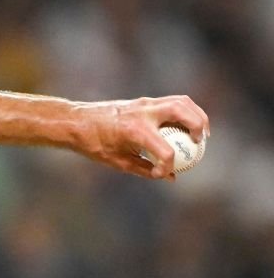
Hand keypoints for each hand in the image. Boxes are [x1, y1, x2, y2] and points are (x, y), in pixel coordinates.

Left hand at [75, 95, 208, 179]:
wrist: (76, 122)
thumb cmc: (94, 144)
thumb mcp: (118, 162)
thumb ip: (146, 169)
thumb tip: (170, 177)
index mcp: (135, 131)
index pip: (165, 151)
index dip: (168, 166)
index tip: (163, 173)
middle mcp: (143, 113)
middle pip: (183, 113)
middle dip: (198, 127)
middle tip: (201, 143)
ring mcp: (144, 103)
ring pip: (181, 102)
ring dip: (197, 115)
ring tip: (201, 132)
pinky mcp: (144, 100)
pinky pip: (171, 102)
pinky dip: (185, 111)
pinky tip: (187, 126)